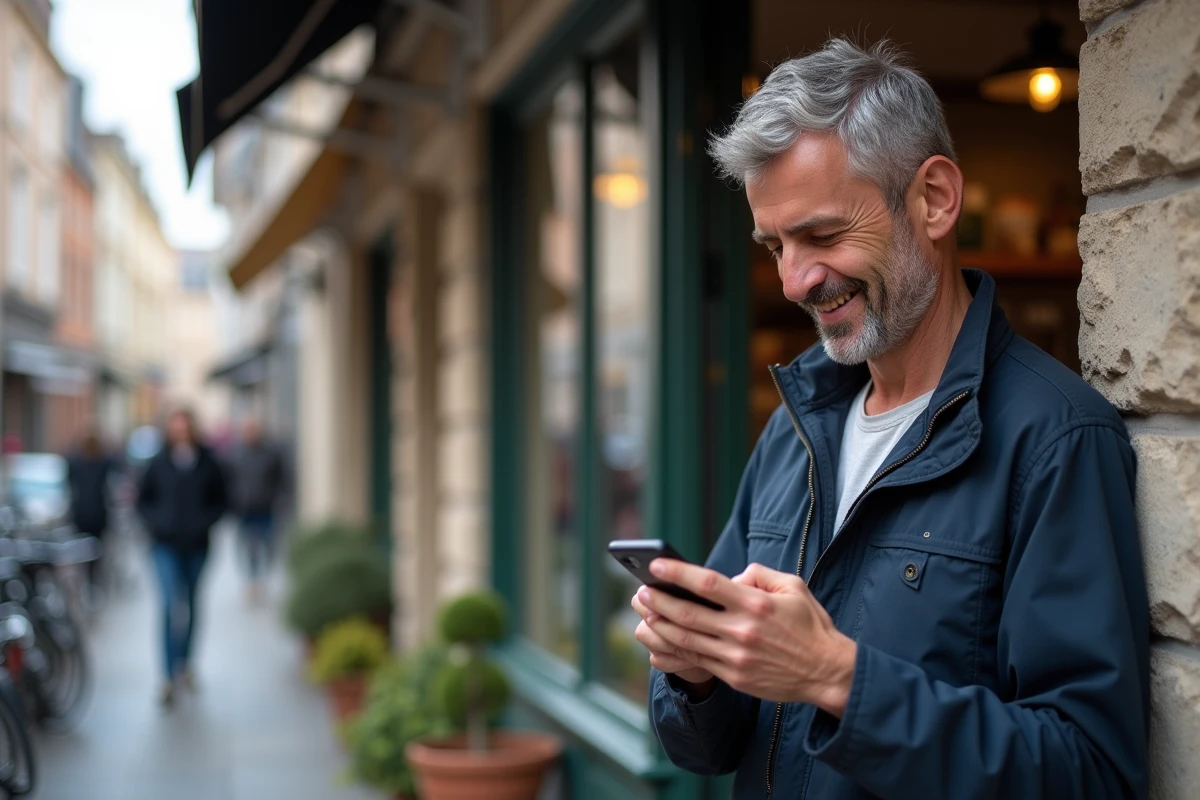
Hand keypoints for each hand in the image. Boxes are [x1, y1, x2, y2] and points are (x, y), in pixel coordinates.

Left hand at [638, 560, 856, 716]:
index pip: (708, 583)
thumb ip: (760, 575)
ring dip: (660, 625)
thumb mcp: (793, 587)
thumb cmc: (810, 625)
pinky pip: (696, 661)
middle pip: (688, 613)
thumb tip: (732, 577)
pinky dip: (674, 649)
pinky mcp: (734, 677)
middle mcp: (743, 631)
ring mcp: (736, 657)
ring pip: (686, 640)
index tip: (657, 565)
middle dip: (659, 601)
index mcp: (756, 604)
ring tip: (644, 612)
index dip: (678, 573)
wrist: (826, 672)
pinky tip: (660, 639)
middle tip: (640, 591)